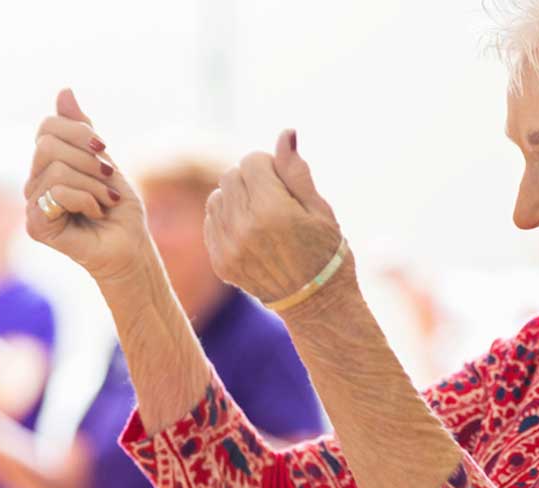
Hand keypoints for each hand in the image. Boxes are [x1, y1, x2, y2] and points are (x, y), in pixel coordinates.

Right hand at [23, 89, 151, 282]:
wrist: (130, 247)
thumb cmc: (120, 209)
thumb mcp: (104, 160)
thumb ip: (82, 129)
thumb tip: (64, 90)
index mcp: (48, 164)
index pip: (48, 126)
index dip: (79, 131)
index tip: (104, 149)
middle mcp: (34, 182)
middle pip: (47, 144)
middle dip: (87, 159)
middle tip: (107, 180)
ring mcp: (32, 204)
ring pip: (57, 169)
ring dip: (94, 184)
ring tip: (105, 201)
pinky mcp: (36, 225)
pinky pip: (58, 192)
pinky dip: (88, 199)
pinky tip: (96, 213)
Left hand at [205, 130, 348, 306]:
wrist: (316, 303)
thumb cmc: (326, 251)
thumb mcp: (319, 208)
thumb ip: (296, 170)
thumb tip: (285, 133)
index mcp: (272, 210)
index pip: (251, 160)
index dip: (270, 166)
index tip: (285, 183)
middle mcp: (244, 228)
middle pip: (231, 175)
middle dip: (251, 179)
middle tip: (275, 199)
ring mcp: (228, 247)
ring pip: (217, 197)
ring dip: (236, 198)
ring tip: (262, 216)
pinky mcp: (220, 262)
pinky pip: (211, 222)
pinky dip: (227, 220)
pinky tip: (251, 233)